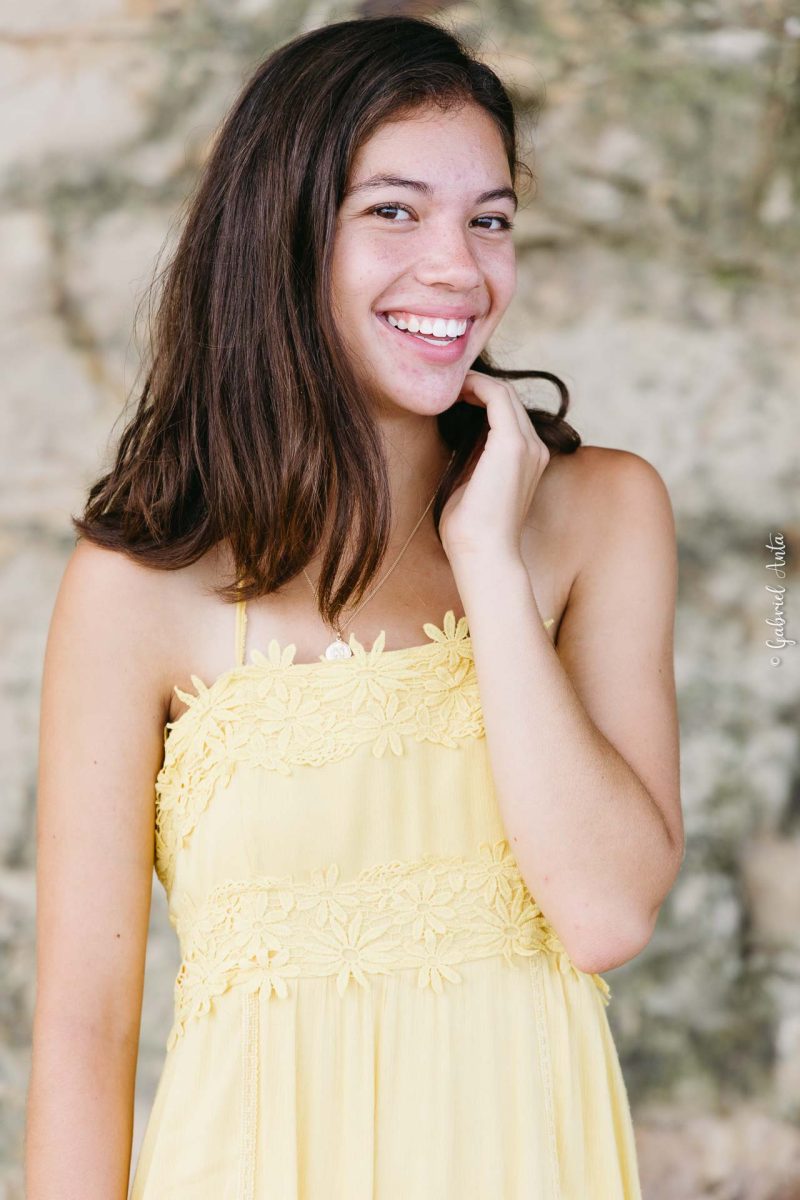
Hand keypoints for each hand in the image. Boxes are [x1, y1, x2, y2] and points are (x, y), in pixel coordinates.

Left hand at [440, 370, 549, 563]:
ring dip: (476, 384)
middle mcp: (535, 449)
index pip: (508, 414)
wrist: (482, 553)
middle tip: (447, 386)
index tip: (453, 396)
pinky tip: (455, 391)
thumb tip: (456, 425)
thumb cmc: (471, 528)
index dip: (481, 397)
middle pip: (508, 399)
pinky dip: (476, 386)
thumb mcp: (472, 480)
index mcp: (528, 459)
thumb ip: (473, 453)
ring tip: (449, 387)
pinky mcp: (513, 444)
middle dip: (478, 386)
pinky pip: (497, 396)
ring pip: (504, 394)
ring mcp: (529, 445)